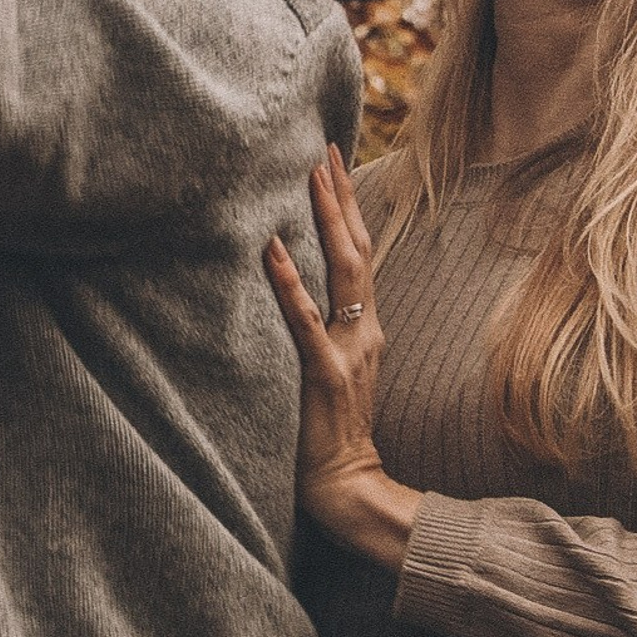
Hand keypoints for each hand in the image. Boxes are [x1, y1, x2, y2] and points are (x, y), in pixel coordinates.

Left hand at [264, 144, 422, 569]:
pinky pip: (307, 323)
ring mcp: (349, 352)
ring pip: (343, 273)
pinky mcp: (326, 377)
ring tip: (310, 176)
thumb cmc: (332, 430)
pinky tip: (271, 249)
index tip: (333, 157)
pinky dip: (289, 284)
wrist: (350, 489)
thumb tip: (298, 282)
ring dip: (326, 221)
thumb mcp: (335, 367)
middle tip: (324, 146)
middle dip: (341, 196)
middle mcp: (364, 331)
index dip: (348, 204)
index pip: (359, 251)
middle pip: (357, 249)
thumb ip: (327, 326)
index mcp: (366, 327)